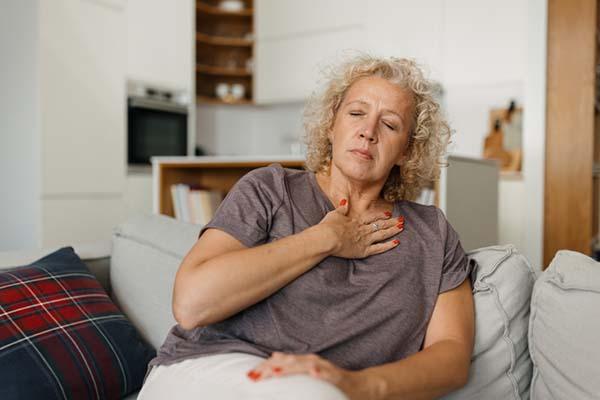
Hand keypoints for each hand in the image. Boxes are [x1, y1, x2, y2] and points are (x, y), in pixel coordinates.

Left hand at [246, 352, 381, 399]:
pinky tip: (314, 374)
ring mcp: (327, 370)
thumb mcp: (309, 373)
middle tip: (255, 375)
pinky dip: (322, 373)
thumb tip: (273, 357)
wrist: (363, 387)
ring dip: (292, 366)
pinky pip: (330, 375)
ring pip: (307, 365)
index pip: (281, 364)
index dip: (265, 369)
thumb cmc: (333, 382)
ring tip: (276, 370)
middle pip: (289, 362)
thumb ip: (292, 366)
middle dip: (272, 368)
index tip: (248, 375)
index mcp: (304, 363)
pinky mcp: (339, 378)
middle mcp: (314, 363)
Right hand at [318, 198, 404, 258]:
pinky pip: (379, 248)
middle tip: (401, 220)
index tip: (388, 214)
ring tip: (402, 227)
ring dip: (393, 230)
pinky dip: (388, 245)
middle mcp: (363, 230)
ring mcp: (365, 240)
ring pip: (382, 234)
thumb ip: (341, 208)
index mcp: (356, 221)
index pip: (372, 217)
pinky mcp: (363, 251)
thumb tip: (344, 201)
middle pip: (380, 224)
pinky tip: (397, 242)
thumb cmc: (327, 226)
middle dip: (391, 222)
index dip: (381, 215)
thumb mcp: (334, 214)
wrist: (327, 238)